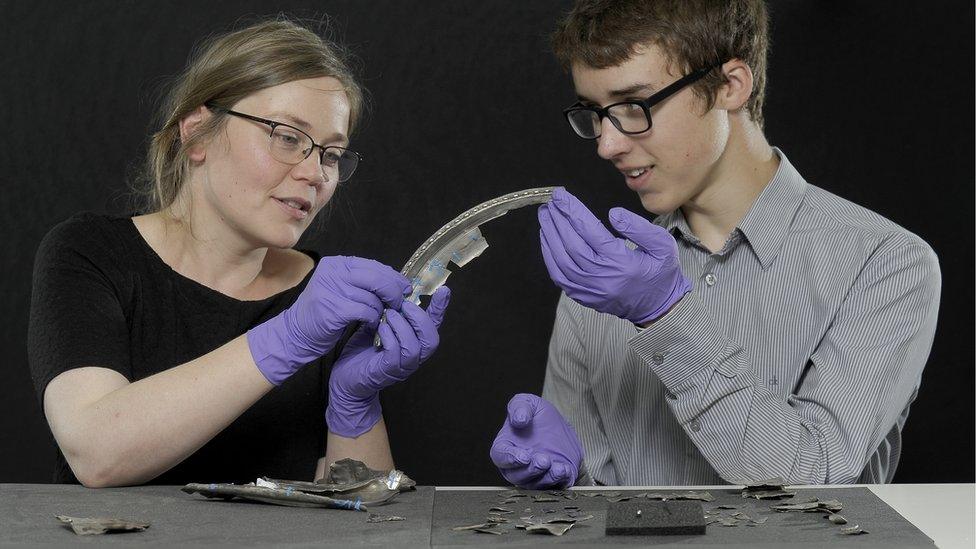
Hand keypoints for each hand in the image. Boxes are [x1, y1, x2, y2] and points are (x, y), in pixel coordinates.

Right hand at [247, 256, 411, 385]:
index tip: (405, 288)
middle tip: (398, 304)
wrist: (296, 333)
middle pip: (376, 278)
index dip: (393, 277)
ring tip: (381, 316)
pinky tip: (372, 323)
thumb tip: (396, 282)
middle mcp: (333, 273)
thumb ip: (363, 281)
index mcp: (337, 264)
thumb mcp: (340, 288)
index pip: (373, 266)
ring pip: (373, 297)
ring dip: (382, 309)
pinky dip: (373, 318)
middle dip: (393, 292)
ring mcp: (331, 290)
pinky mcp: (333, 309)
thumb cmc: (324, 312)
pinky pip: (366, 311)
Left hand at [326, 286, 450, 436]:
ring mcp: (402, 366)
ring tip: (389, 315)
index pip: (434, 325)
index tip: (444, 290)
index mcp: (414, 342)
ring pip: (414, 347)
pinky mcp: (387, 372)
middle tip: (404, 305)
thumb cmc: (363, 350)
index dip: (441, 308)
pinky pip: (396, 353)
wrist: (346, 377)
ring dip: (402, 327)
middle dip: (420, 318)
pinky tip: (380, 329)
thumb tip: (394, 291)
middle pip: (432, 339)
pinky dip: (390, 337)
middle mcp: (414, 356)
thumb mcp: (378, 325)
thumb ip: (390, 312)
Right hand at [490, 393, 582, 488]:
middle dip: (530, 470)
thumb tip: (519, 420)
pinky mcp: (550, 481)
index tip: (523, 456)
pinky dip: (559, 482)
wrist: (560, 426)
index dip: (510, 459)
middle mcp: (516, 466)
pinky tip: (565, 470)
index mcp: (505, 447)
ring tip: (558, 468)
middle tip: (543, 460)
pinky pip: (552, 487)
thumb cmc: (537, 416)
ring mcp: (533, 476)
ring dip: (546, 478)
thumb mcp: (527, 403)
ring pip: (534, 484)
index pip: (500, 456)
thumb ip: (519, 407)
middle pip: (516, 476)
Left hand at [538, 187, 691, 324]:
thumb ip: (639, 228)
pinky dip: (550, 257)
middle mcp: (602, 277)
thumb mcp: (662, 245)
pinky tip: (547, 240)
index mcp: (621, 262)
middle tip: (550, 202)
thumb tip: (613, 214)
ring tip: (546, 217)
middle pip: (571, 244)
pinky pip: (560, 276)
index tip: (561, 196)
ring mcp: (590, 289)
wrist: (659, 307)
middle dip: (558, 220)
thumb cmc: (661, 272)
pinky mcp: (584, 296)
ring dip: (550, 237)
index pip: (590, 231)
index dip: (573, 211)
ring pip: (561, 260)